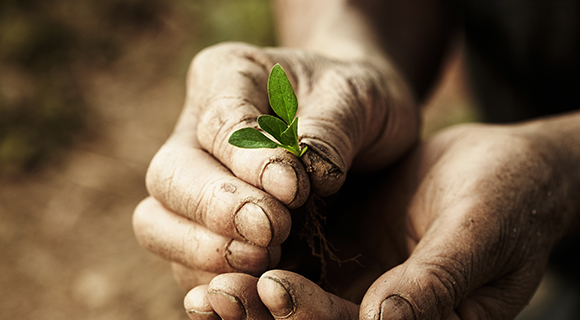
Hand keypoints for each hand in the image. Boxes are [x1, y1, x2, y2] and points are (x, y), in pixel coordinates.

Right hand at [132, 42, 418, 287]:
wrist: (360, 128)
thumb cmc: (356, 101)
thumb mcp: (359, 96)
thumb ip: (332, 129)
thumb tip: (308, 176)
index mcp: (228, 75)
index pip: (219, 122)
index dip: (250, 161)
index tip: (295, 191)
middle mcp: (197, 130)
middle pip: (168, 177)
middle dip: (217, 212)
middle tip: (272, 232)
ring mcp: (195, 182)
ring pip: (158, 224)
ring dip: (205, 252)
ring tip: (266, 258)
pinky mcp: (207, 227)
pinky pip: (186, 262)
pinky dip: (213, 279)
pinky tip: (254, 284)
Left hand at [182, 123, 574, 318]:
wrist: (505, 167)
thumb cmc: (508, 198)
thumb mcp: (478, 235)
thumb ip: (435, 281)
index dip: (314, 317)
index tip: (273, 287)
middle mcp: (384, 313)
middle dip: (265, 315)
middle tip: (218, 295)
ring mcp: (360, 284)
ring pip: (297, 300)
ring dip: (251, 295)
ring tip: (208, 283)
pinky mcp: (343, 252)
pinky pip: (297, 261)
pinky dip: (261, 260)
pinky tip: (226, 247)